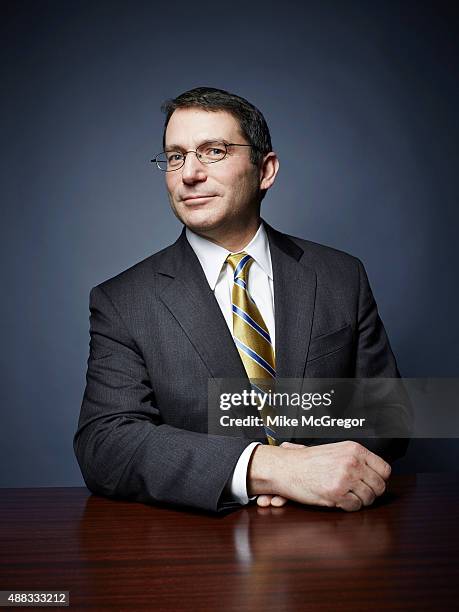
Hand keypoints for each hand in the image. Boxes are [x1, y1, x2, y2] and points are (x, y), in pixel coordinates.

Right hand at [249, 440, 390, 510]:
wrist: (286, 467)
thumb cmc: (308, 461)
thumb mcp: (336, 451)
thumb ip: (356, 459)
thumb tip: (377, 473)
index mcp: (354, 449)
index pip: (385, 470)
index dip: (379, 479)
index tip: (371, 483)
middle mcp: (353, 462)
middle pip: (379, 486)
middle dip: (370, 492)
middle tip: (358, 492)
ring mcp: (346, 477)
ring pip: (368, 498)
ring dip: (359, 500)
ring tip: (345, 495)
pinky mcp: (337, 493)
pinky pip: (354, 506)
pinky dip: (348, 506)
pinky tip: (337, 499)